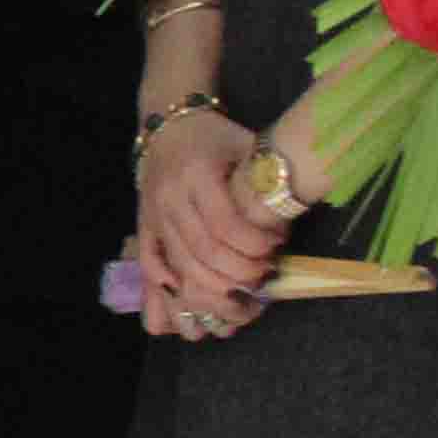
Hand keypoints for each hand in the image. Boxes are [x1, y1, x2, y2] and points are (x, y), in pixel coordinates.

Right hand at [134, 106, 284, 338]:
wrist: (167, 129)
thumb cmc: (216, 138)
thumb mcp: (248, 146)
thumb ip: (267, 181)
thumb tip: (292, 221)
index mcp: (196, 174)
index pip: (224, 224)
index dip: (255, 244)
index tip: (277, 246)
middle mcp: (169, 198)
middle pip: (204, 252)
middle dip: (241, 273)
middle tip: (266, 276)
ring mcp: (152, 217)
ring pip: (180, 268)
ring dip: (214, 294)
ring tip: (242, 304)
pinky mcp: (145, 230)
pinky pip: (152, 268)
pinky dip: (170, 295)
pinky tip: (195, 309)